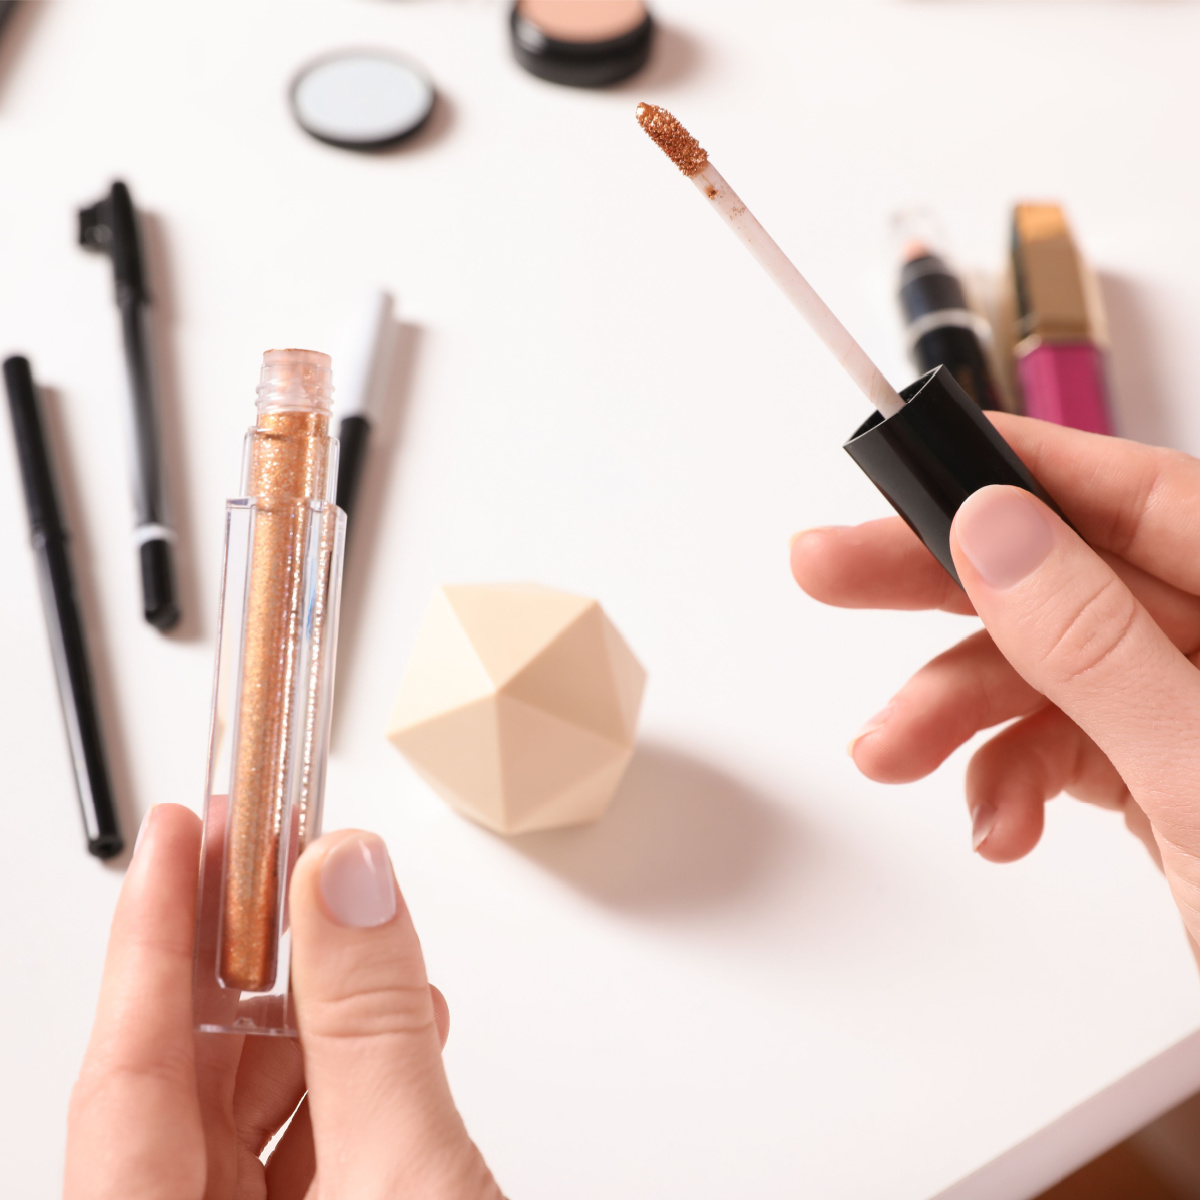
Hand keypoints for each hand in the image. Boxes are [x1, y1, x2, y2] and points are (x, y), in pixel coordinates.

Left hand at [65, 804, 503, 1199]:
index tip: (177, 832)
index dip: (151, 933)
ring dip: (310, 1010)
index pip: (122, 1070)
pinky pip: (305, 1146)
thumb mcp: (404, 1178)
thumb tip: (345, 882)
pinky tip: (396, 1018)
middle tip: (269, 849)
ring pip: (247, 1109)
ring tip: (349, 920)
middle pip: (184, 1077)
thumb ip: (372, 1028)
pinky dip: (350, 1073)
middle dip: (240, 955)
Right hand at [791, 413, 1199, 944]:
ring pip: (1039, 668)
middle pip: (1064, 572)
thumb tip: (997, 533)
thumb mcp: (1197, 771)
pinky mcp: (1155, 766)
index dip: (1017, 470)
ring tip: (892, 753)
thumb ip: (1095, 647)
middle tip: (831, 569)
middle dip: (939, 586)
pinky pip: (1053, 741)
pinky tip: (997, 824)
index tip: (911, 467)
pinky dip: (1005, 779)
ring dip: (953, 715)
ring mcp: (1188, 705)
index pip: (1137, 495)